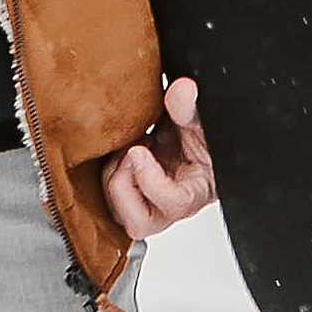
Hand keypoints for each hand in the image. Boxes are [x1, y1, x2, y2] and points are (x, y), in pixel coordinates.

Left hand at [101, 76, 216, 240]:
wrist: (192, 138)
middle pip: (138, 222)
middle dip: (123, 185)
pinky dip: (108, 173)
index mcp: (195, 191)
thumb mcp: (201, 121)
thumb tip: (182, 89)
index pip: (174, 203)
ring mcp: (148, 203)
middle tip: (128, 152)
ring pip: (118, 212)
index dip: (151, 180)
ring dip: (113, 177)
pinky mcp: (131, 195)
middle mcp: (169, 205)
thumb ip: (190, 108)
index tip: (138, 150)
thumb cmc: (202, 139)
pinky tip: (121, 151)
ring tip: (126, 147)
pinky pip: (110, 197)